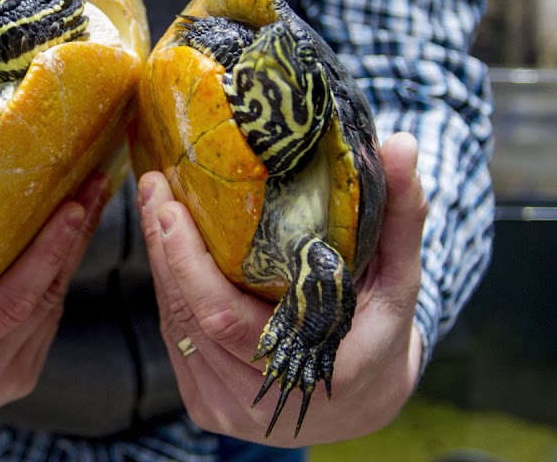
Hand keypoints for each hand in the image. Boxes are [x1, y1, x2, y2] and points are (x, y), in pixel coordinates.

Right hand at [0, 139, 110, 429]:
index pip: (11, 304)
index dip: (46, 256)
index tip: (71, 207)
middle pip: (44, 300)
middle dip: (74, 238)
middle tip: (96, 181)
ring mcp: (5, 380)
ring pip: (53, 308)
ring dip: (74, 254)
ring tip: (91, 197)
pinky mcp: (20, 376)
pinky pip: (48, 321)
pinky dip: (60, 278)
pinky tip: (73, 237)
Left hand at [138, 131, 426, 446]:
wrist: (367, 402)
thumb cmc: (382, 331)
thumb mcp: (401, 276)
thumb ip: (402, 214)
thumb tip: (402, 144)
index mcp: (311, 370)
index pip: (225, 317)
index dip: (188, 263)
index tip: (171, 206)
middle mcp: (263, 399)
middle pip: (188, 317)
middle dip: (163, 247)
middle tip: (154, 186)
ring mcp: (230, 411)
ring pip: (176, 326)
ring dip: (160, 264)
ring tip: (155, 206)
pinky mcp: (209, 409)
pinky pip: (177, 341)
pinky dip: (169, 292)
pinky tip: (166, 249)